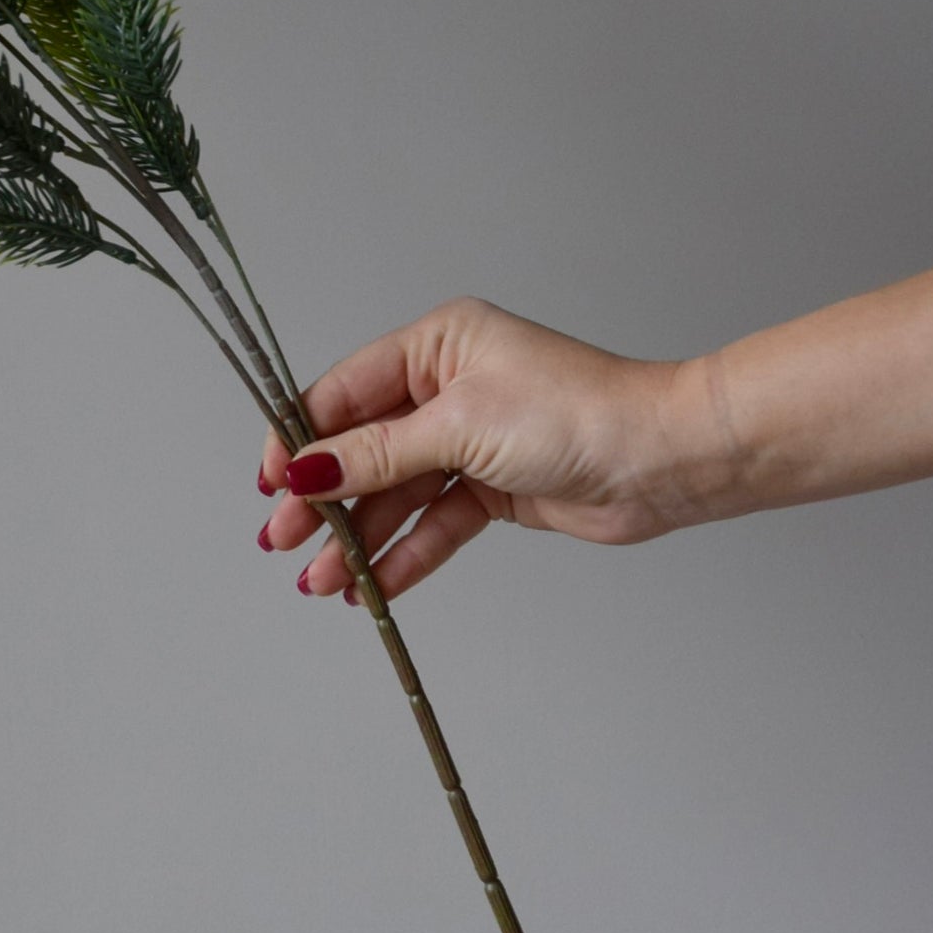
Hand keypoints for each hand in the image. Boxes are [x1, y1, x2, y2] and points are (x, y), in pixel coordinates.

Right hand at [256, 297, 710, 603]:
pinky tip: (375, 586)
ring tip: (324, 584)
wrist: (662, 459)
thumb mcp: (460, 426)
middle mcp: (448, 388)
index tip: (269, 484)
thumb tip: (304, 470)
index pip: (343, 393)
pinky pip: (434, 522)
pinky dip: (405, 554)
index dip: (300, 439)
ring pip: (395, 492)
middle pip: (362, 449)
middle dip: (321, 498)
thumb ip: (377, 454)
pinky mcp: (494, 487)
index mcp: (437, 346)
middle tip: (283, 542)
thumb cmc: (577, 413)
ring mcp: (470, 440)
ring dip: (358, 537)